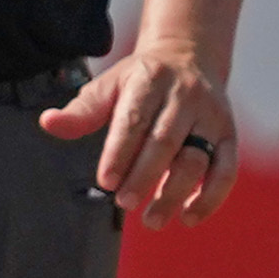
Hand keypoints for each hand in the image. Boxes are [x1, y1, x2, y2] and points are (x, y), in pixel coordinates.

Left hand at [39, 48, 239, 228]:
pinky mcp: (229, 135)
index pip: (134, 119)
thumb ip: (81, 110)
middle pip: (165, 141)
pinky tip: (189, 217)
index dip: (119, 152)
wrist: (190, 57)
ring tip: (152, 220)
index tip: (105, 182)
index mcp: (150, 81)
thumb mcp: (109, 86)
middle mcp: (185, 96)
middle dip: (144, 175)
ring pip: (197, 159)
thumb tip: (48, 123)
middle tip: (124, 203)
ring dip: (174, 193)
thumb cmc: (140, 81)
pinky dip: (210, 197)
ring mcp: (212, 117)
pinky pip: (226, 170)